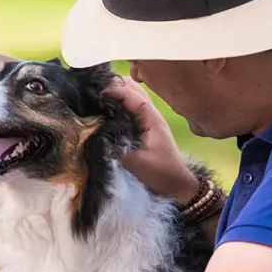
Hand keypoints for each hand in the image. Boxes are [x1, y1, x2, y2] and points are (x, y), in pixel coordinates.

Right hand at [103, 75, 199, 203]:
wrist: (177, 186)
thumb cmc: (160, 174)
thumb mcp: (136, 163)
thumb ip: (116, 148)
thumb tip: (95, 134)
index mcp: (152, 119)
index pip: (132, 95)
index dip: (114, 89)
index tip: (97, 90)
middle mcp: (151, 115)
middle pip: (133, 88)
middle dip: (114, 85)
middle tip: (94, 89)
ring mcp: (149, 120)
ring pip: (132, 96)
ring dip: (117, 92)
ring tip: (97, 95)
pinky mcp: (144, 127)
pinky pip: (131, 107)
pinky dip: (119, 102)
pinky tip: (106, 107)